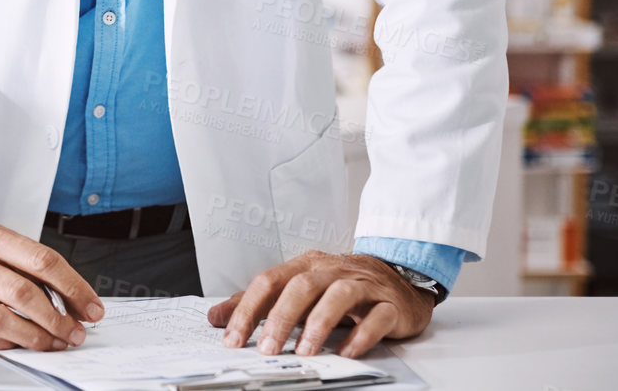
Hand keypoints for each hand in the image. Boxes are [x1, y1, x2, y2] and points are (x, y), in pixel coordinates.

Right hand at [0, 222, 105, 351]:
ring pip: (2, 318)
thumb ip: (30, 270)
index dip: (74, 287)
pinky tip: (20, 345)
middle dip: (58, 318)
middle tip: (75, 332)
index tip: (92, 308)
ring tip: (54, 343)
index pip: (42, 260)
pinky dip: (5, 344)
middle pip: (23, 292)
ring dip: (35, 337)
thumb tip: (75, 301)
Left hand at [206, 251, 433, 358]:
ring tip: (305, 351)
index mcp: (305, 265)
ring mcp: (363, 284)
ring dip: (319, 324)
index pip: (269, 281)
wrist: (399, 277)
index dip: (248, 309)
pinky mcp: (389, 303)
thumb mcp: (297, 289)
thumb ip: (259, 303)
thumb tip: (217, 317)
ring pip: (339, 296)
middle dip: (280, 318)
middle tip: (267, 348)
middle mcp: (332, 270)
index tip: (232, 338)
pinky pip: (377, 317)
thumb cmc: (342, 284)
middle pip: (301, 286)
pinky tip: (347, 351)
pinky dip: (361, 335)